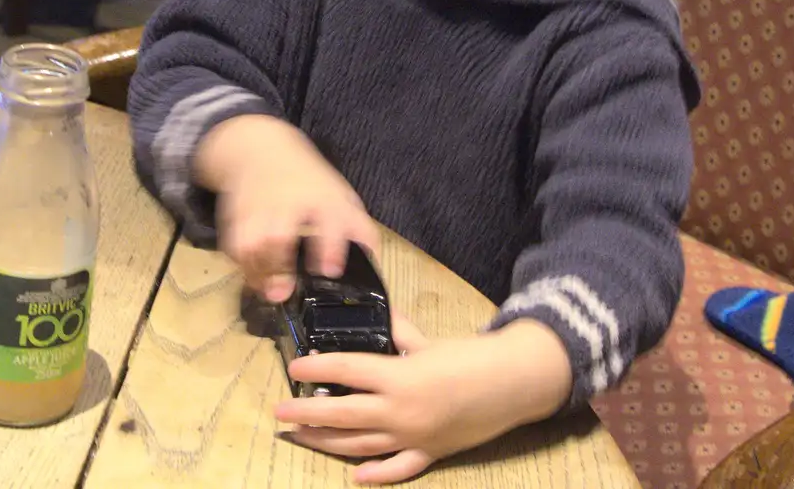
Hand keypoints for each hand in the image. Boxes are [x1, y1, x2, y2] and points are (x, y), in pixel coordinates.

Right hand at [193, 115, 379, 302]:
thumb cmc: (306, 179)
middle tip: (282, 292)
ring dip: (256, 268)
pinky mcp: (235, 211)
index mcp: (320, 197)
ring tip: (267, 289)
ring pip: (249, 240)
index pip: (328, 219)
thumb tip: (374, 260)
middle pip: (278, 234)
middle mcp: (286, 200)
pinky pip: (231, 241)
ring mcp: (257, 206)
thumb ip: (358, 228)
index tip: (329, 270)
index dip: (329, 246)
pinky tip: (251, 273)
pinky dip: (239, 260)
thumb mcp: (339, 195)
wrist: (260, 147)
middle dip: (278, 264)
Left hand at [276, 316, 572, 484]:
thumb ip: (396, 332)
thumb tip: (373, 319)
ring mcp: (414, 437)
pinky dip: (377, 474)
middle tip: (280, 411)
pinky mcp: (430, 454)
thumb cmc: (470, 357)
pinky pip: (399, 469)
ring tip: (301, 434)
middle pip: (342, 413)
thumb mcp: (427, 340)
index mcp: (400, 376)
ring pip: (360, 444)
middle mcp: (401, 411)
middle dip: (307, 411)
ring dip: (326, 441)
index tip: (295, 366)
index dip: (318, 368)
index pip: (347, 370)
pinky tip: (355, 475)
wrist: (512, 384)